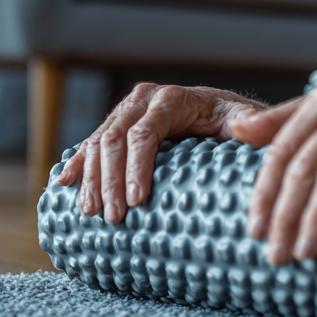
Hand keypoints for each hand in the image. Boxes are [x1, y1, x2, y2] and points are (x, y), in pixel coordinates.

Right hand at [56, 83, 263, 223]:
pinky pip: (91, 143)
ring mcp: (126, 110)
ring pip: (99, 143)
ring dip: (92, 179)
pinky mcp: (117, 124)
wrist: (218, 110)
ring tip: (92, 214)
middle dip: (111, 180)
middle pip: (116, 140)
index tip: (137, 201)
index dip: (137, 166)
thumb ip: (250, 122)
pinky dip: (78, 163)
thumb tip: (246, 127)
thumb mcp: (242, 119)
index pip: (145, 133)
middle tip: (114, 218)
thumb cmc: (233, 120)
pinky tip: (65, 184)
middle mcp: (144, 98)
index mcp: (172, 98)